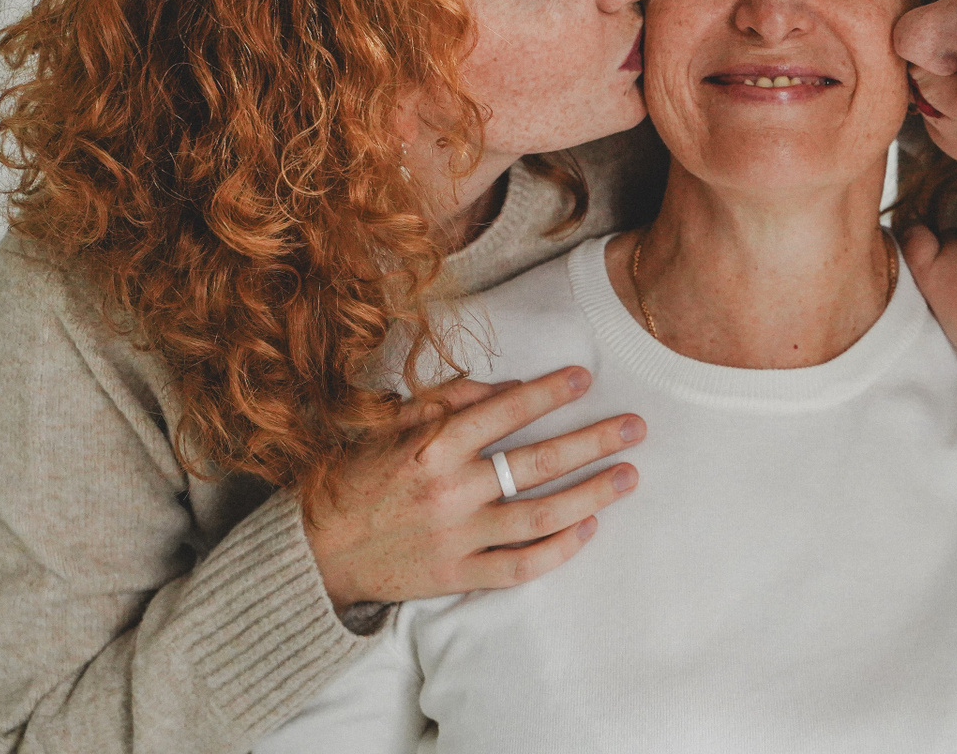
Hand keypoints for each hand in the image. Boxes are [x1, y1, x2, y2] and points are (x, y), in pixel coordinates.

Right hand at [303, 366, 641, 608]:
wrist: (322, 551)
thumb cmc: (361, 478)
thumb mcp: (392, 425)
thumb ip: (447, 402)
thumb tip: (507, 388)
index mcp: (430, 447)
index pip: (504, 412)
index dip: (548, 393)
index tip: (584, 378)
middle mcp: (449, 492)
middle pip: (537, 463)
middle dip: (593, 441)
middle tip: (634, 427)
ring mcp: (457, 539)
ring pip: (540, 516)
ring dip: (592, 494)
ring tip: (628, 475)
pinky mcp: (458, 577)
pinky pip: (521, 567)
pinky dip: (559, 549)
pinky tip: (588, 528)